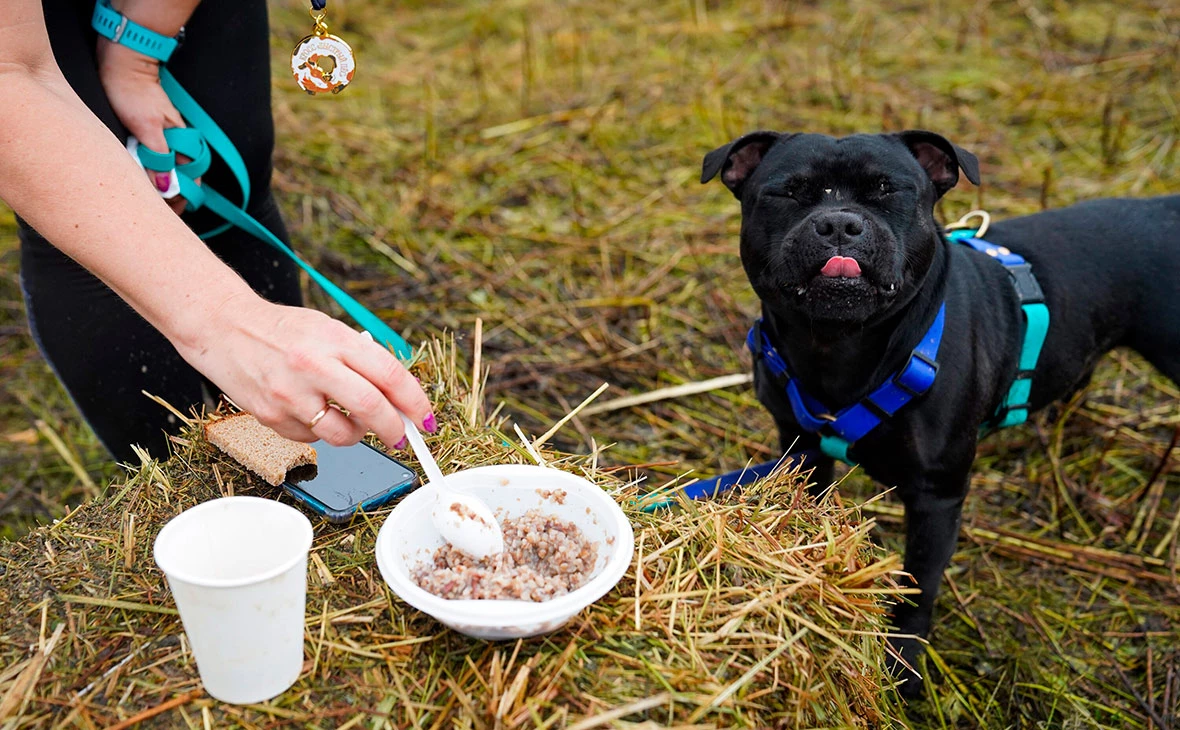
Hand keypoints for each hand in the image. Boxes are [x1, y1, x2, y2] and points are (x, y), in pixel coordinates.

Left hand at [96, 40, 188, 213]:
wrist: (125, 64)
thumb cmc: (134, 93)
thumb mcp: (146, 129)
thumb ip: (159, 159)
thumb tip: (168, 188)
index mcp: (183, 145)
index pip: (191, 183)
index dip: (182, 201)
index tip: (169, 214)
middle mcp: (179, 145)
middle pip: (181, 180)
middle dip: (172, 197)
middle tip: (155, 211)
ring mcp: (167, 139)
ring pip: (168, 171)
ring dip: (159, 185)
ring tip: (145, 197)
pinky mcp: (153, 133)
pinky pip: (157, 160)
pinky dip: (150, 171)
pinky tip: (139, 174)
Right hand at [176, 293, 434, 449]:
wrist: (224, 328)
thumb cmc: (283, 330)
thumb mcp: (328, 329)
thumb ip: (362, 360)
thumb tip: (399, 398)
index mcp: (335, 339)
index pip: (390, 375)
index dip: (415, 402)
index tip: (425, 418)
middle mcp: (314, 365)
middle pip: (372, 409)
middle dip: (395, 429)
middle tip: (401, 437)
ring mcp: (291, 394)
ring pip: (344, 434)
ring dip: (358, 435)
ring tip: (353, 421)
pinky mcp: (272, 417)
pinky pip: (312, 438)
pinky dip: (321, 432)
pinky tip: (310, 411)